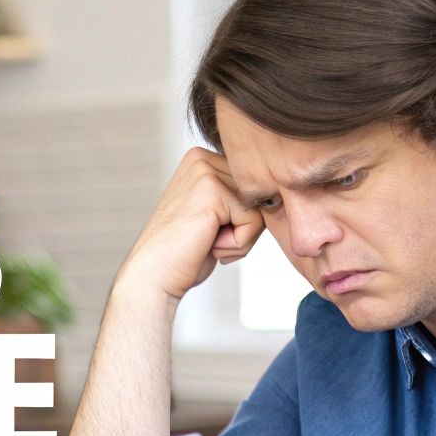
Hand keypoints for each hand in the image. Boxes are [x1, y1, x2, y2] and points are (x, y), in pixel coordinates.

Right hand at [113, 147, 267, 303]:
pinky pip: (254, 221)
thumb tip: (280, 192)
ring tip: (207, 241)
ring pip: (260, 208)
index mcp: (202, 159)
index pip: (254, 188)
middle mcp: (202, 158)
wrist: (154, 277)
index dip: (241, 219)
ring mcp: (205, 171)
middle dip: (243, 227)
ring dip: (241, 237)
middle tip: (208, 239)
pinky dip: (238, 244)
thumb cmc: (185, 254)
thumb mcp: (217, 216)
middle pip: (260, 195)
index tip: (208, 230)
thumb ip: (240, 198)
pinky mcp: (212, 190)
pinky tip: (208, 244)